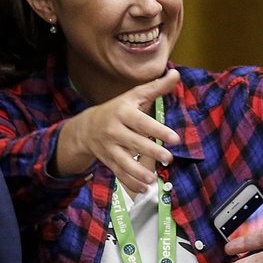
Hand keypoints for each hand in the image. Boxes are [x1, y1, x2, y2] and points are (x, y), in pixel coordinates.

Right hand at [56, 70, 181, 192]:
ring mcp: (109, 148)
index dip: (158, 130)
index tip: (175, 139)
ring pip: (123, 162)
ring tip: (153, 180)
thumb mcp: (135, 96)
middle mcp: (114, 131)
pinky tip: (144, 189)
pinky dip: (130, 183)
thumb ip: (156, 87)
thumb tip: (176, 74)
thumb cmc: (118, 109)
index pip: (142, 122)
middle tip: (169, 159)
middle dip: (151, 152)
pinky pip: (119, 174)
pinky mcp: (107, 161)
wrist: (86, 126)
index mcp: (123, 113)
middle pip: (134, 143)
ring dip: (138, 172)